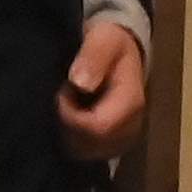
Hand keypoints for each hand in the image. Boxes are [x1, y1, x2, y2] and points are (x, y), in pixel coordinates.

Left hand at [58, 13, 149, 161]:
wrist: (120, 52)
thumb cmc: (110, 43)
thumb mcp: (103, 39)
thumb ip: (93, 57)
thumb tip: (80, 83)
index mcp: (131, 103)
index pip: (98, 127)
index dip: (71, 115)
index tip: (60, 93)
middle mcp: (131, 127)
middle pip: (90, 144)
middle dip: (67, 124)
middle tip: (60, 97)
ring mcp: (121, 139)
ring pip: (85, 152)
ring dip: (67, 132)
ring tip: (65, 105)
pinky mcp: (111, 144)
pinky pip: (85, 152)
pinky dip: (71, 138)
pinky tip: (67, 117)